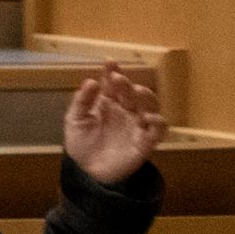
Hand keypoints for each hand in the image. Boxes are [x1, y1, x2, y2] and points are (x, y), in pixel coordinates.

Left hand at [65, 62, 166, 181]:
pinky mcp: (146, 142)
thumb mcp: (75, 120)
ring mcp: (137, 125)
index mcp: (109, 103)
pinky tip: (149, 116)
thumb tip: (90, 81)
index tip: (109, 62)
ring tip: (137, 91)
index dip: (113, 72)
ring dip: (146, 97)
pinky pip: (158, 130)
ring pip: (150, 106)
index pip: (113, 85)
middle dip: (126, 84)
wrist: (87, 172)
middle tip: (118, 79)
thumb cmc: (82, 144)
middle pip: (132, 93)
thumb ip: (82, 101)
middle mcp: (126, 111)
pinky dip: (158, 121)